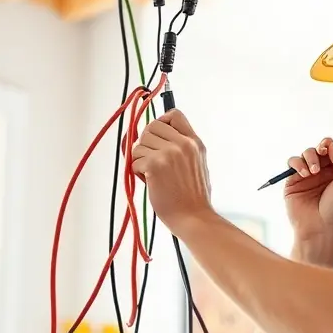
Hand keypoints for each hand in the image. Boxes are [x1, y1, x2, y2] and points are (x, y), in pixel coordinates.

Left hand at [130, 109, 212, 234]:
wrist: (194, 217)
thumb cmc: (194, 197)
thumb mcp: (197, 164)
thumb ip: (182, 148)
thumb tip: (155, 139)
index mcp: (194, 142)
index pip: (174, 115)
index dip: (162, 122)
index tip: (158, 137)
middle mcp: (182, 144)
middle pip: (151, 127)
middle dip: (147, 144)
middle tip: (152, 161)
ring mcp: (168, 153)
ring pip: (139, 145)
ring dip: (141, 160)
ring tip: (154, 175)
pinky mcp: (155, 164)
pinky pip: (134, 161)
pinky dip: (138, 172)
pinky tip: (151, 182)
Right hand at [283, 137, 332, 254]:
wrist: (320, 230)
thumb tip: (331, 144)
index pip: (330, 151)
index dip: (328, 145)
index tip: (327, 146)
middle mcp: (320, 173)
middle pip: (317, 150)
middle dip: (318, 150)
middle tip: (321, 154)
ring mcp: (306, 177)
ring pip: (304, 155)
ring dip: (308, 157)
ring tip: (312, 172)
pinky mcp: (292, 182)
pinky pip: (292, 164)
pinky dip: (297, 164)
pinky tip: (304, 174)